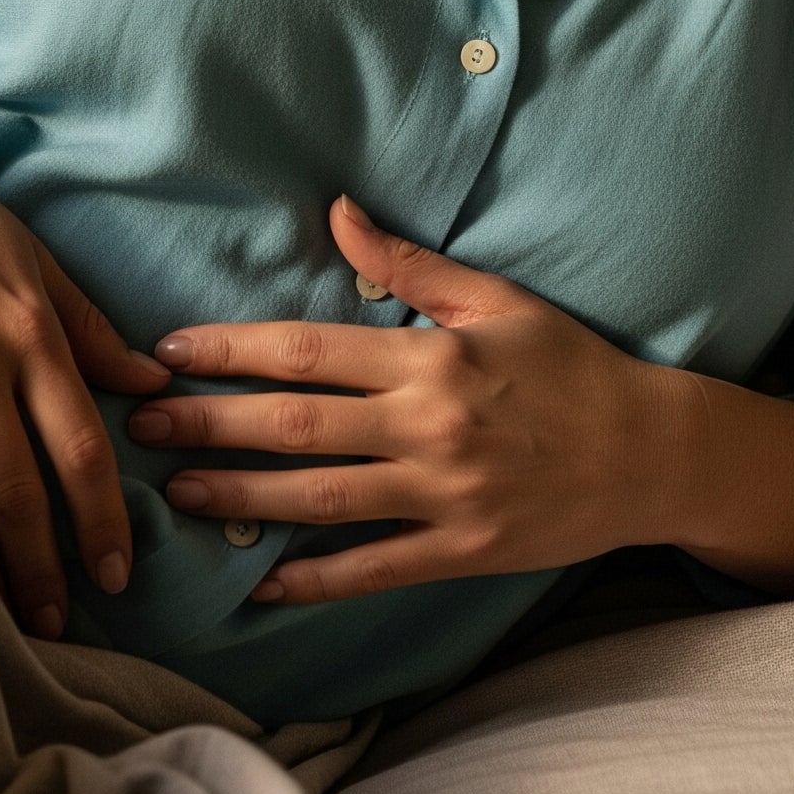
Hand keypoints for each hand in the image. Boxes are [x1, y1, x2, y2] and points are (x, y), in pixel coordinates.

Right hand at [0, 19, 167, 637]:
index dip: (100, 519)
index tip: (114, 573)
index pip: (79, 446)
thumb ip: (89, 328)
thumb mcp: (32, 257)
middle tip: (56, 621)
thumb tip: (151, 383)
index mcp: (28, 328)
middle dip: (41, 565)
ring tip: (0, 609)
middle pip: (16, 488)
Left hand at [126, 195, 689, 603]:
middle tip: (141, 422)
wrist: (652, 452)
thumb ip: (411, 262)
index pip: (308, 351)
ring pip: (320, 500)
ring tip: (175, 491)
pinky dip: (313, 579)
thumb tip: (337, 210)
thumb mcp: (497, 298)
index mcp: (431, 356)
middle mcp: (429, 424)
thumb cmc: (572, 365)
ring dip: (240, 495)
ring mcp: (444, 494)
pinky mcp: (461, 551)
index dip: (231, 351)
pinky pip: (372, 569)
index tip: (168, 350)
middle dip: (210, 422)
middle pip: (297, 426)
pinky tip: (258, 584)